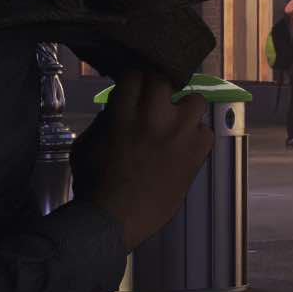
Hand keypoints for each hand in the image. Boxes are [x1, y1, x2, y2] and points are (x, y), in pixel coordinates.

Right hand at [73, 73, 211, 243]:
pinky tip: (183, 149)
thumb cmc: (94, 183)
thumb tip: (120, 106)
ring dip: (184, 109)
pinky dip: (196, 138)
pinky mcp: (197, 151)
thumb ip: (106, 119)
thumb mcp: (86, 144)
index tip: (136, 87)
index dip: (135, 79)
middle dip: (159, 88)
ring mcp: (179, 132)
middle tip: (154, 103)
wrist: (115, 218)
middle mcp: (154, 116)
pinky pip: (206, 132)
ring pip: (195, 100)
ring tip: (174, 124)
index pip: (135, 73)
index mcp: (122, 112)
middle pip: (164, 78)